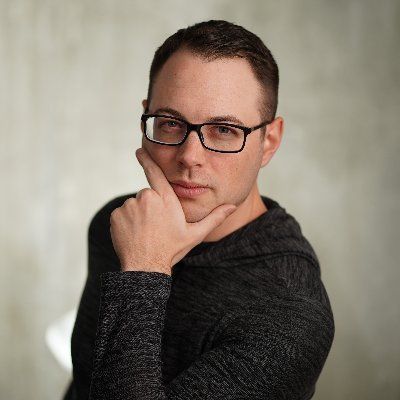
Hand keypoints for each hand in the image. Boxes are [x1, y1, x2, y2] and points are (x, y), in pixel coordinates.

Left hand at [109, 147, 236, 274]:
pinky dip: (126, 222)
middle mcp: (147, 198)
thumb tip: (232, 206)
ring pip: (134, 205)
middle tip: (156, 227)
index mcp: (166, 199)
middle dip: (151, 208)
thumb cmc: (171, 250)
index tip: (139, 150)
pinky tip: (134, 235)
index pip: (155, 173)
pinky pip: (122, 214)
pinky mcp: (117, 215)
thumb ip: (214, 218)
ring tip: (145, 233)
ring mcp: (130, 206)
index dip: (147, 160)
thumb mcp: (195, 234)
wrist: (146, 267)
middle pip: (147, 196)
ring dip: (139, 215)